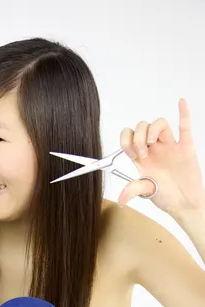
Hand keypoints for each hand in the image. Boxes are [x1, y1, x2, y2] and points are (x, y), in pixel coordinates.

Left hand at [118, 98, 204, 215]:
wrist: (184, 203)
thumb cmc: (166, 196)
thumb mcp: (146, 192)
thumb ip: (133, 190)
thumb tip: (121, 199)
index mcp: (142, 157)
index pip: (129, 136)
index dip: (127, 140)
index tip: (131, 153)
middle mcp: (154, 148)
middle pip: (142, 127)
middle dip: (138, 137)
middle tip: (141, 153)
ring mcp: (170, 147)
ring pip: (160, 124)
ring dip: (153, 130)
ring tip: (151, 144)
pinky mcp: (185, 148)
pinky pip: (185, 127)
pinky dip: (184, 113)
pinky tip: (181, 103)